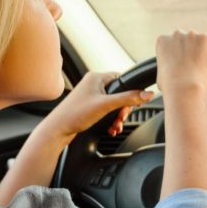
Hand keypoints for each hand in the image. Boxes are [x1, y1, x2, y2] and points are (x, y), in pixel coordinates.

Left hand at [39, 71, 153, 143]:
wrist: (58, 130)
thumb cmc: (75, 114)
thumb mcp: (106, 105)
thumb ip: (129, 98)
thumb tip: (148, 94)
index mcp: (96, 77)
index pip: (122, 79)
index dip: (130, 91)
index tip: (133, 103)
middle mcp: (93, 84)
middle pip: (120, 94)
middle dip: (123, 109)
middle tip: (120, 117)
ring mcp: (91, 96)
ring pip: (114, 105)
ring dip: (118, 117)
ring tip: (115, 126)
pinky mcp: (89, 107)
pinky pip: (107, 111)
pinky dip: (111, 120)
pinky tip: (110, 128)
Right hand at [156, 31, 206, 96]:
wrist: (185, 88)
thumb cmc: (170, 86)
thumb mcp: (161, 73)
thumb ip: (167, 64)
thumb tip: (171, 68)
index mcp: (163, 40)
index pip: (172, 42)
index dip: (178, 53)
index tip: (182, 62)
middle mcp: (177, 34)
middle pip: (187, 39)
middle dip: (190, 49)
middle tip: (194, 64)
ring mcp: (192, 35)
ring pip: (200, 42)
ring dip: (202, 51)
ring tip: (201, 67)